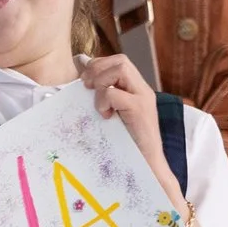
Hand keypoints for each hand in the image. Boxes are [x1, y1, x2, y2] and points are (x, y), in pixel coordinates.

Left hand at [81, 56, 183, 204]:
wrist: (148, 166)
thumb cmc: (127, 143)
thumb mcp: (112, 113)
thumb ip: (100, 92)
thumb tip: (79, 66)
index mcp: (136, 89)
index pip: (118, 61)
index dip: (99, 66)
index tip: (87, 84)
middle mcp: (142, 90)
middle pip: (120, 60)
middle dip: (98, 70)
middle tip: (87, 89)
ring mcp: (143, 98)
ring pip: (120, 69)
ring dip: (102, 84)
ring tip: (99, 104)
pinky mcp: (140, 110)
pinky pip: (115, 93)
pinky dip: (104, 101)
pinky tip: (105, 116)